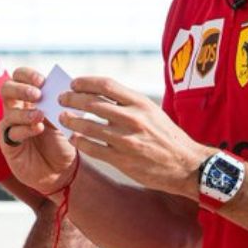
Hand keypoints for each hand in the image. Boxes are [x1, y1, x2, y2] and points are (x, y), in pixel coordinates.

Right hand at [0, 68, 79, 194]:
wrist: (62, 171)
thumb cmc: (62, 142)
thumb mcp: (64, 120)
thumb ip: (59, 105)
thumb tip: (62, 89)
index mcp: (30, 98)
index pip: (20, 77)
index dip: (28, 75)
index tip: (42, 81)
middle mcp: (16, 109)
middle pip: (7, 89)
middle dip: (21, 88)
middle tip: (38, 94)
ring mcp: (11, 127)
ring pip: (9, 112)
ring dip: (25, 112)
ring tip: (41, 115)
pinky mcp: (8, 145)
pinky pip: (12, 133)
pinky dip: (25, 129)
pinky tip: (38, 128)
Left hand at [58, 76, 212, 196]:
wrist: (186, 165)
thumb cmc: (167, 136)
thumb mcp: (152, 112)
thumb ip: (129, 103)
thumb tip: (99, 95)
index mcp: (141, 103)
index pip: (106, 85)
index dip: (85, 82)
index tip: (74, 83)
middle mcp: (133, 119)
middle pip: (92, 103)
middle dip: (72, 100)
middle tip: (62, 99)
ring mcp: (126, 140)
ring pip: (88, 127)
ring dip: (71, 121)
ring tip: (63, 118)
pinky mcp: (123, 160)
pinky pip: (93, 149)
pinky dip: (80, 142)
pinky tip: (74, 139)